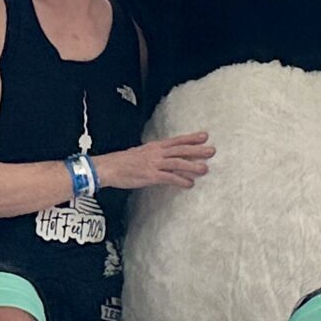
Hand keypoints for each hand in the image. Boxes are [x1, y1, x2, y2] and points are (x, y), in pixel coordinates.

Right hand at [97, 132, 215, 191]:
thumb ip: (156, 155)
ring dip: (192, 166)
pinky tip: (189, 184)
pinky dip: (180, 181)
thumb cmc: (124, 162)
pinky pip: (169, 178)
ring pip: (177, 163)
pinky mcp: (150, 176)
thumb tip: (167, 159)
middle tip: (212, 150)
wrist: (108, 167)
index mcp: (155, 146)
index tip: (205, 136)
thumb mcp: (142, 154)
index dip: (191, 138)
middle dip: (197, 150)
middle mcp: (156, 153)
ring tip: (205, 169)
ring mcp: (154, 164)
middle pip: (180, 150)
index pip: (176, 141)